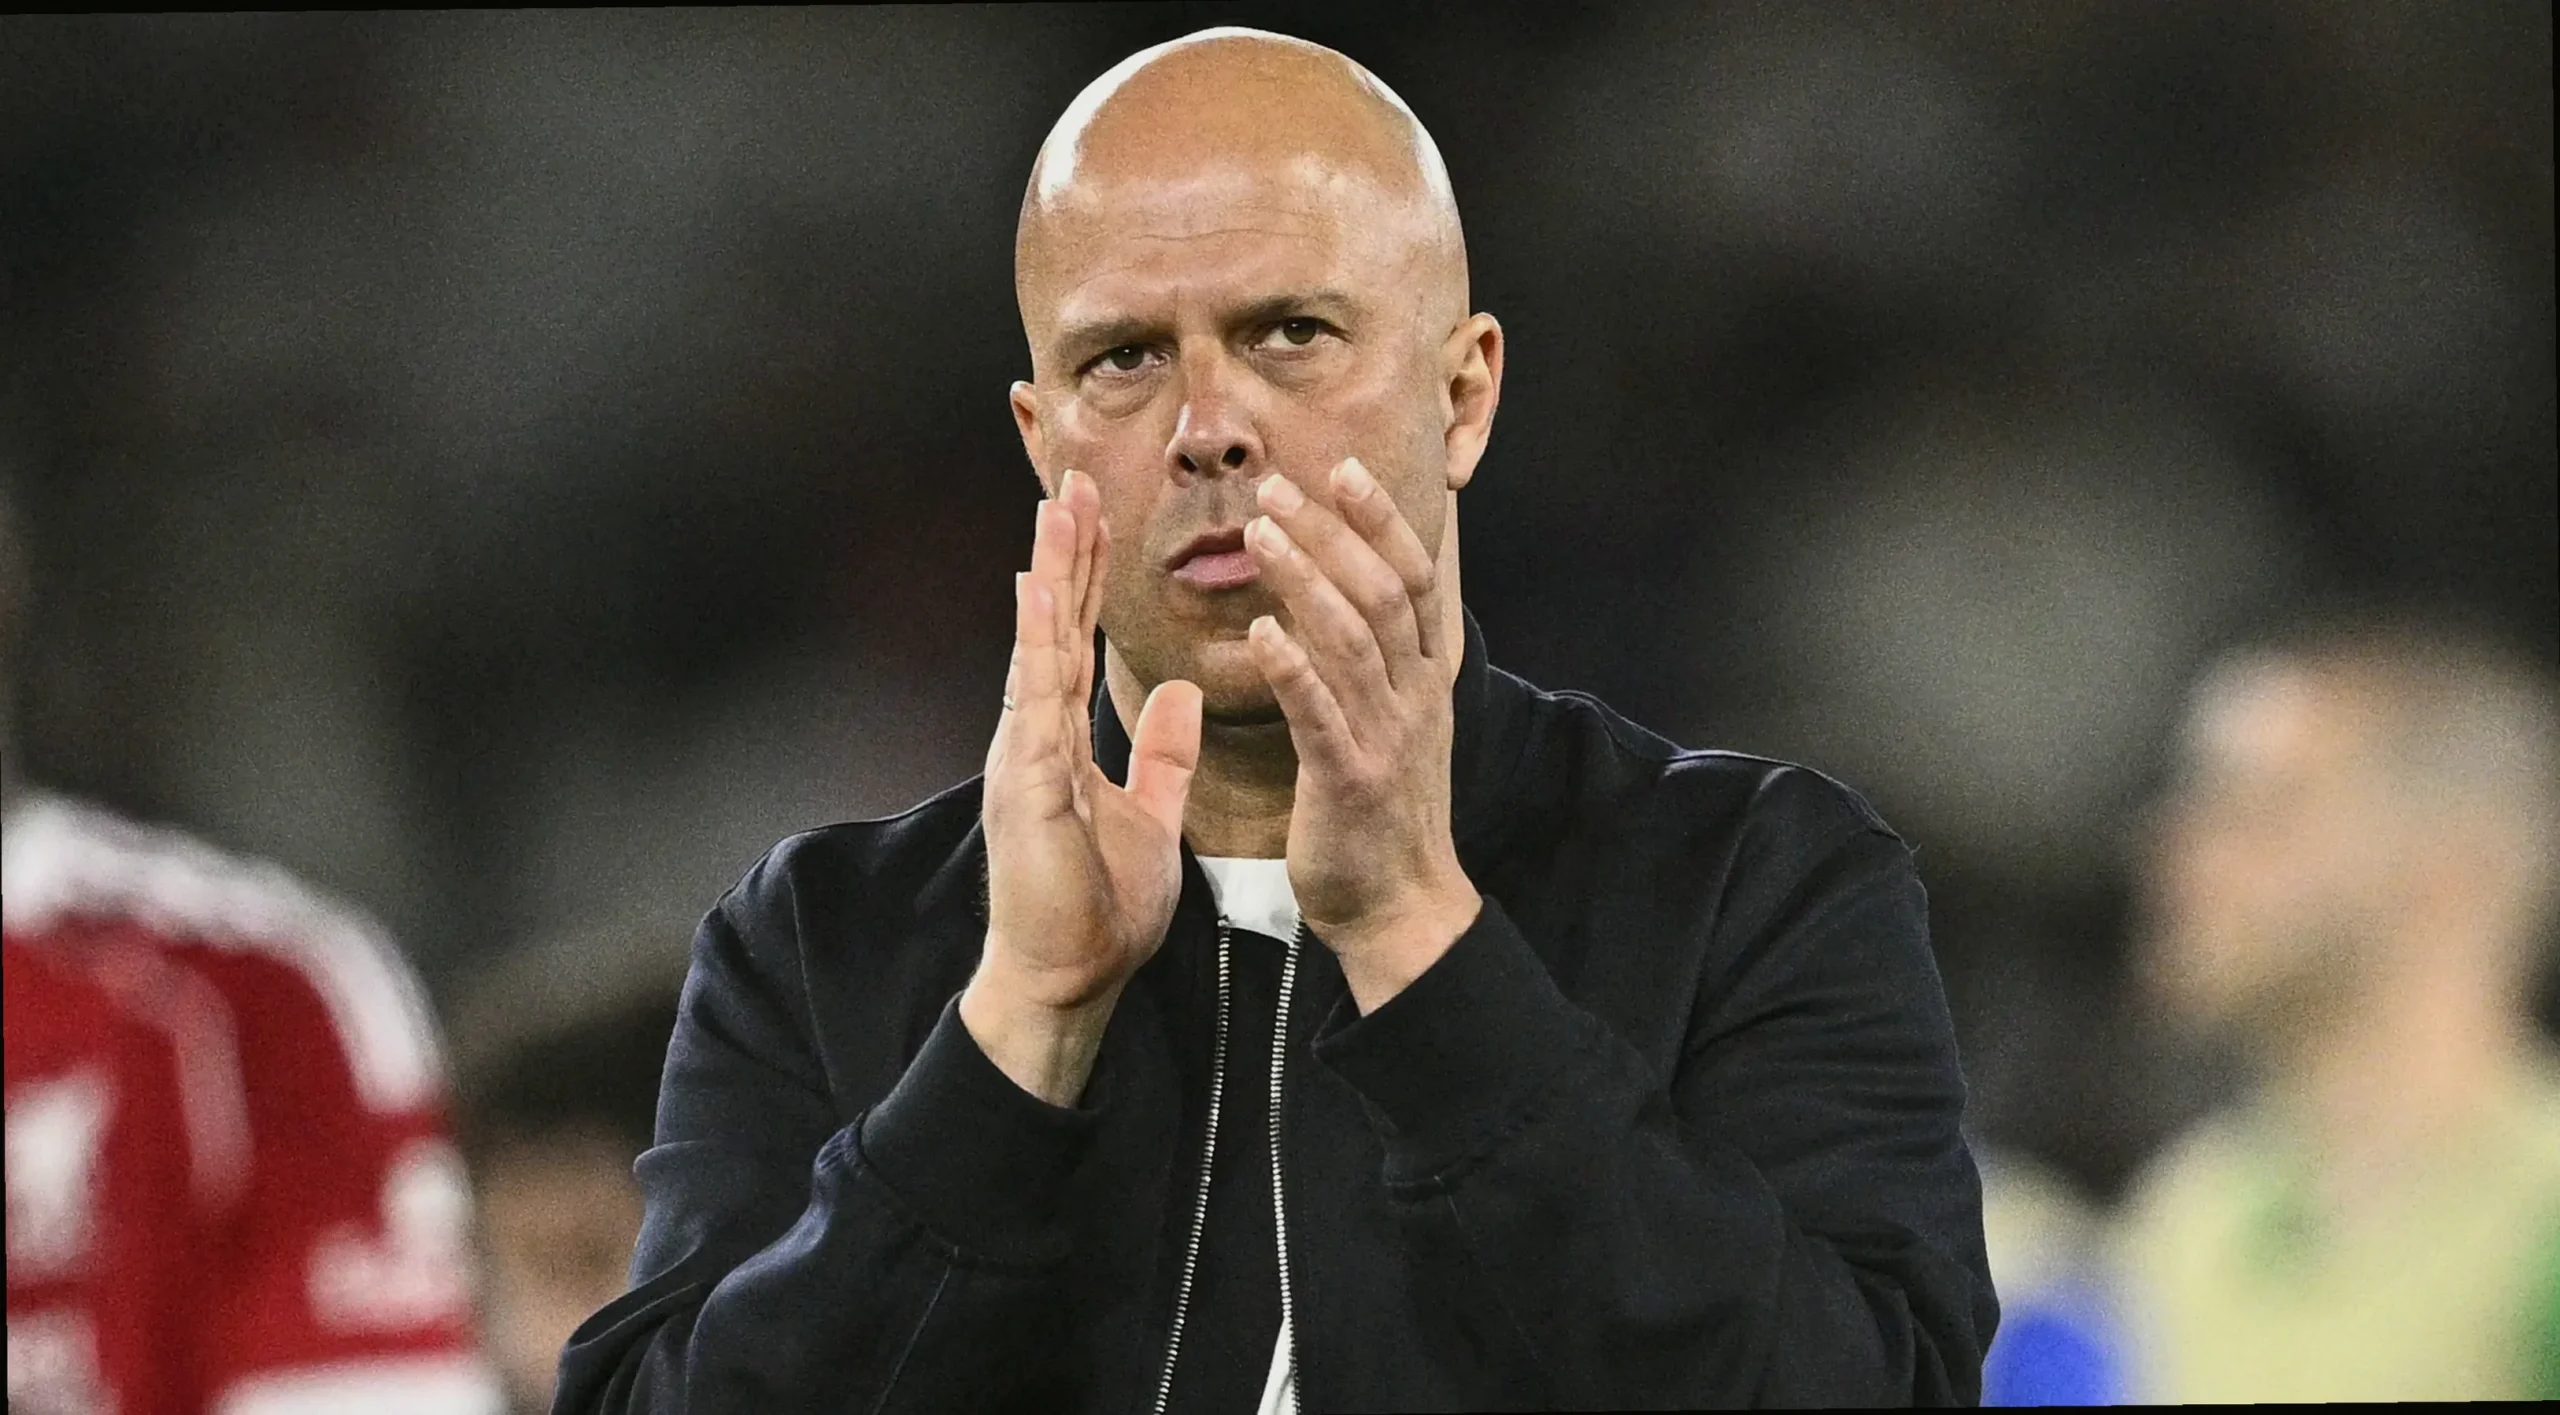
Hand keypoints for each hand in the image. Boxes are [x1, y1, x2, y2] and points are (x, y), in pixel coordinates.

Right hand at [963, 470, 1202, 1102]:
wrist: (1067, 978)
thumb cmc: (1098, 908)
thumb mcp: (1148, 812)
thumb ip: (1160, 752)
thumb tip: (1179, 692)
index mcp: (1062, 738)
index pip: (1077, 637)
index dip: (1086, 574)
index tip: (1095, 509)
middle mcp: (1035, 734)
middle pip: (1052, 624)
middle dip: (1065, 551)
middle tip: (1073, 476)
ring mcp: (1024, 754)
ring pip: (1038, 646)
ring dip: (1047, 575)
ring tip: (1057, 506)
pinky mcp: (1024, 783)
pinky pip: (1034, 700)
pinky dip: (1036, 641)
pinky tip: (1039, 592)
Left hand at [1246, 458, 1481, 1011]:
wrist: (1397, 907)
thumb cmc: (1379, 813)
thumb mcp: (1390, 723)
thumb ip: (1372, 662)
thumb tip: (1343, 596)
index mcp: (1421, 678)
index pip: (1410, 578)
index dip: (1380, 521)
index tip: (1342, 469)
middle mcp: (1412, 696)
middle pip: (1381, 591)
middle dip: (1333, 532)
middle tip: (1279, 486)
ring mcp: (1386, 736)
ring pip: (1353, 638)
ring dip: (1307, 579)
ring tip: (1262, 532)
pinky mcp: (1351, 779)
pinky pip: (1321, 713)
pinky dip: (1294, 668)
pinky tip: (1262, 632)